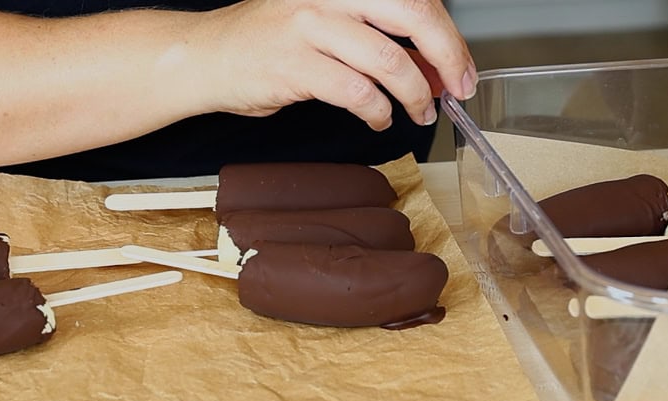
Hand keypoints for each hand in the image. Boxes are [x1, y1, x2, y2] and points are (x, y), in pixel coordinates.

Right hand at [195, 0, 476, 130]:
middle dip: (447, 56)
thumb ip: (373, 31)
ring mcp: (310, 26)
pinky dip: (378, 112)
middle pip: (412, 15)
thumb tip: (430, 63)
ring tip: (418, 112)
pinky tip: (378, 118)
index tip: (460, 65)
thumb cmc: (266, 41)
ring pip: (389, 61)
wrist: (206, 57)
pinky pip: (357, 93)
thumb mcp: (323, 18)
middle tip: (457, 88)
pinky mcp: (295, 65)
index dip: (446, 34)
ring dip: (414, 95)